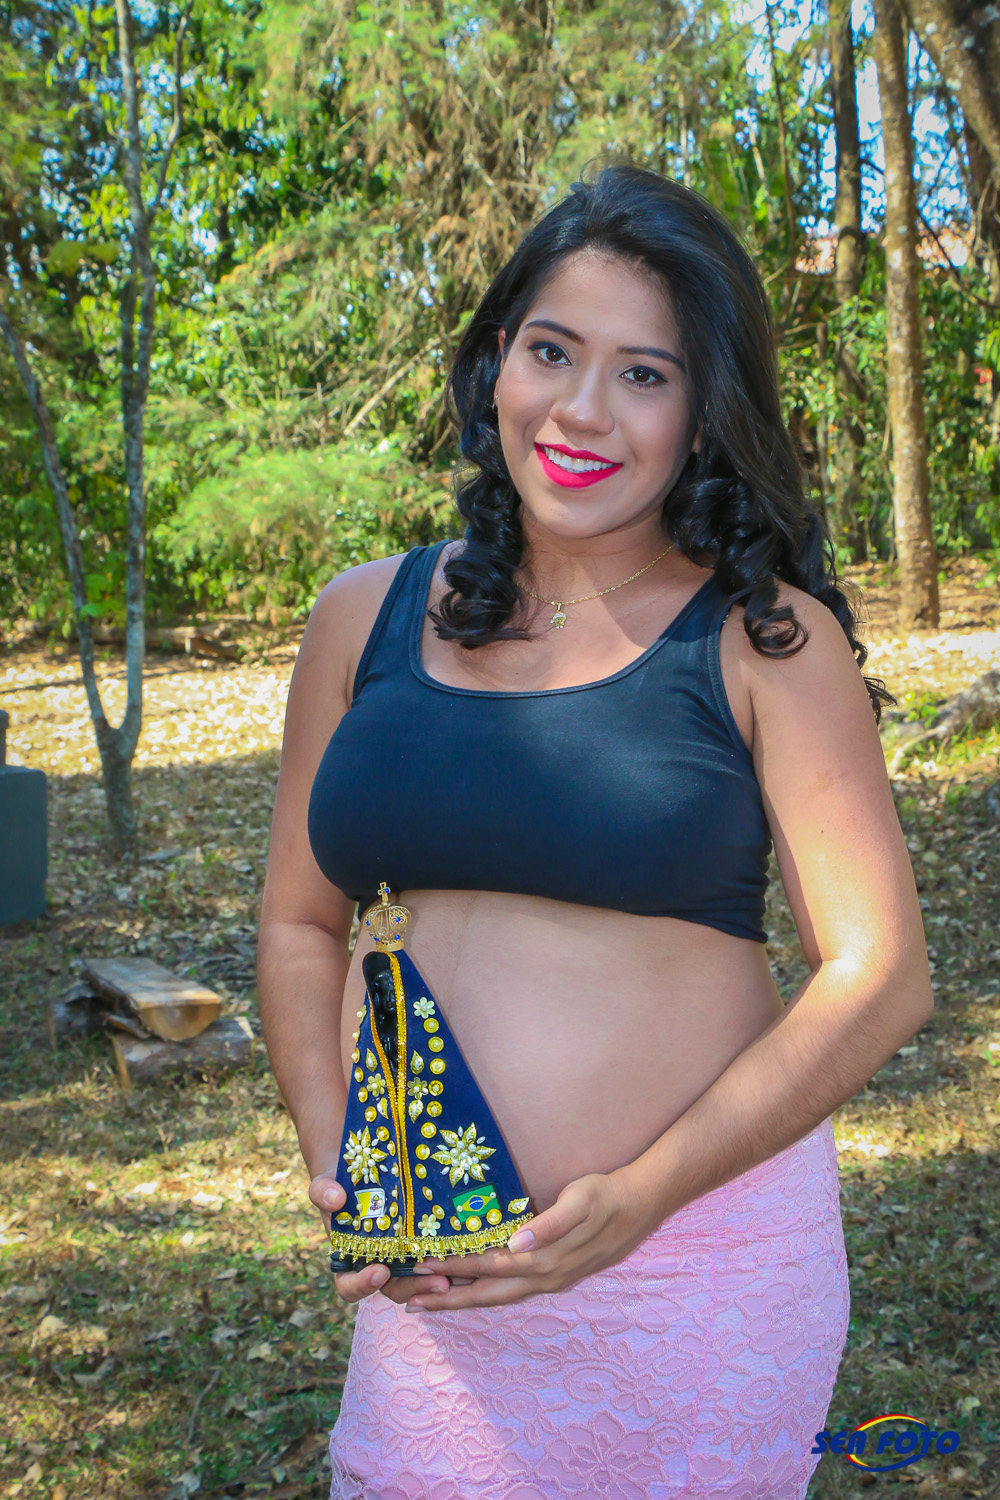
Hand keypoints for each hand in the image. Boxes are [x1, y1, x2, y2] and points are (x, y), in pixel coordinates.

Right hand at [308, 1170, 474, 1305]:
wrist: (363, 1171)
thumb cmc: (340, 1183)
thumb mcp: (326, 1185)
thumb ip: (323, 1192)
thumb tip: (333, 1198)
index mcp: (349, 1262)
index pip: (351, 1287)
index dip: (363, 1285)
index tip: (380, 1271)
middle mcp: (377, 1266)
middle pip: (395, 1290)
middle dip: (416, 1288)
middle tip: (438, 1283)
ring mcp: (402, 1260)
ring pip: (420, 1281)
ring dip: (438, 1282)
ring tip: (457, 1275)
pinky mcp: (424, 1247)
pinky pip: (437, 1263)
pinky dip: (451, 1263)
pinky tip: (469, 1255)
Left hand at [407, 1167, 658, 1310]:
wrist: (640, 1205)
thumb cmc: (605, 1195)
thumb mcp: (580, 1200)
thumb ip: (551, 1224)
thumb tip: (519, 1243)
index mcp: (545, 1260)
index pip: (489, 1267)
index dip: (456, 1269)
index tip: (424, 1268)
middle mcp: (545, 1278)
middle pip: (488, 1294)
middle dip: (449, 1299)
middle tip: (412, 1302)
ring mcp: (552, 1281)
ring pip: (500, 1297)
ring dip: (466, 1300)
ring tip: (434, 1302)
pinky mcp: (557, 1276)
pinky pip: (513, 1291)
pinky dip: (488, 1293)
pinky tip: (476, 1289)